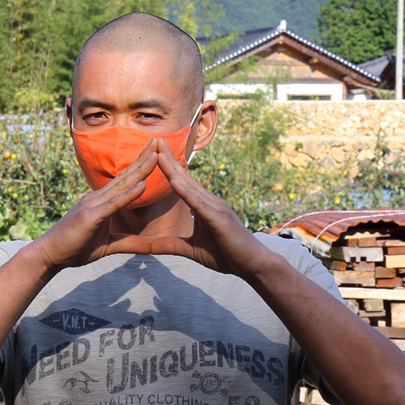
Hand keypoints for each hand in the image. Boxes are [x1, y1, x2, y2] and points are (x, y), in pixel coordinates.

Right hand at [30, 140, 160, 270]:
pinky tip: (142, 185)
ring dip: (140, 170)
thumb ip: (127, 243)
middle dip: (144, 159)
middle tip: (159, 141)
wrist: (50, 255)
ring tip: (156, 155)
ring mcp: (94, 205)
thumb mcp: (107, 246)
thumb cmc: (74, 248)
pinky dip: (128, 195)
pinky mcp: (91, 216)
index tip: (157, 153)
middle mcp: (98, 198)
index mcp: (102, 202)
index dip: (141, 166)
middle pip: (126, 176)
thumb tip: (149, 247)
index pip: (126, 181)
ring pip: (122, 185)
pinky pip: (113, 204)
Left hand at [129, 139, 274, 278]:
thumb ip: (172, 245)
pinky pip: (198, 203)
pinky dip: (185, 192)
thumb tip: (150, 246)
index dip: (168, 167)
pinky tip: (173, 181)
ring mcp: (215, 207)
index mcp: (203, 206)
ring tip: (158, 153)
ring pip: (189, 186)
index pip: (182, 182)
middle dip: (168, 158)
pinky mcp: (218, 219)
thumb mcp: (193, 250)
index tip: (153, 151)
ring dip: (173, 169)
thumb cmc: (227, 255)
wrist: (253, 264)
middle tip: (153, 139)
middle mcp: (209, 201)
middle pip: (184, 177)